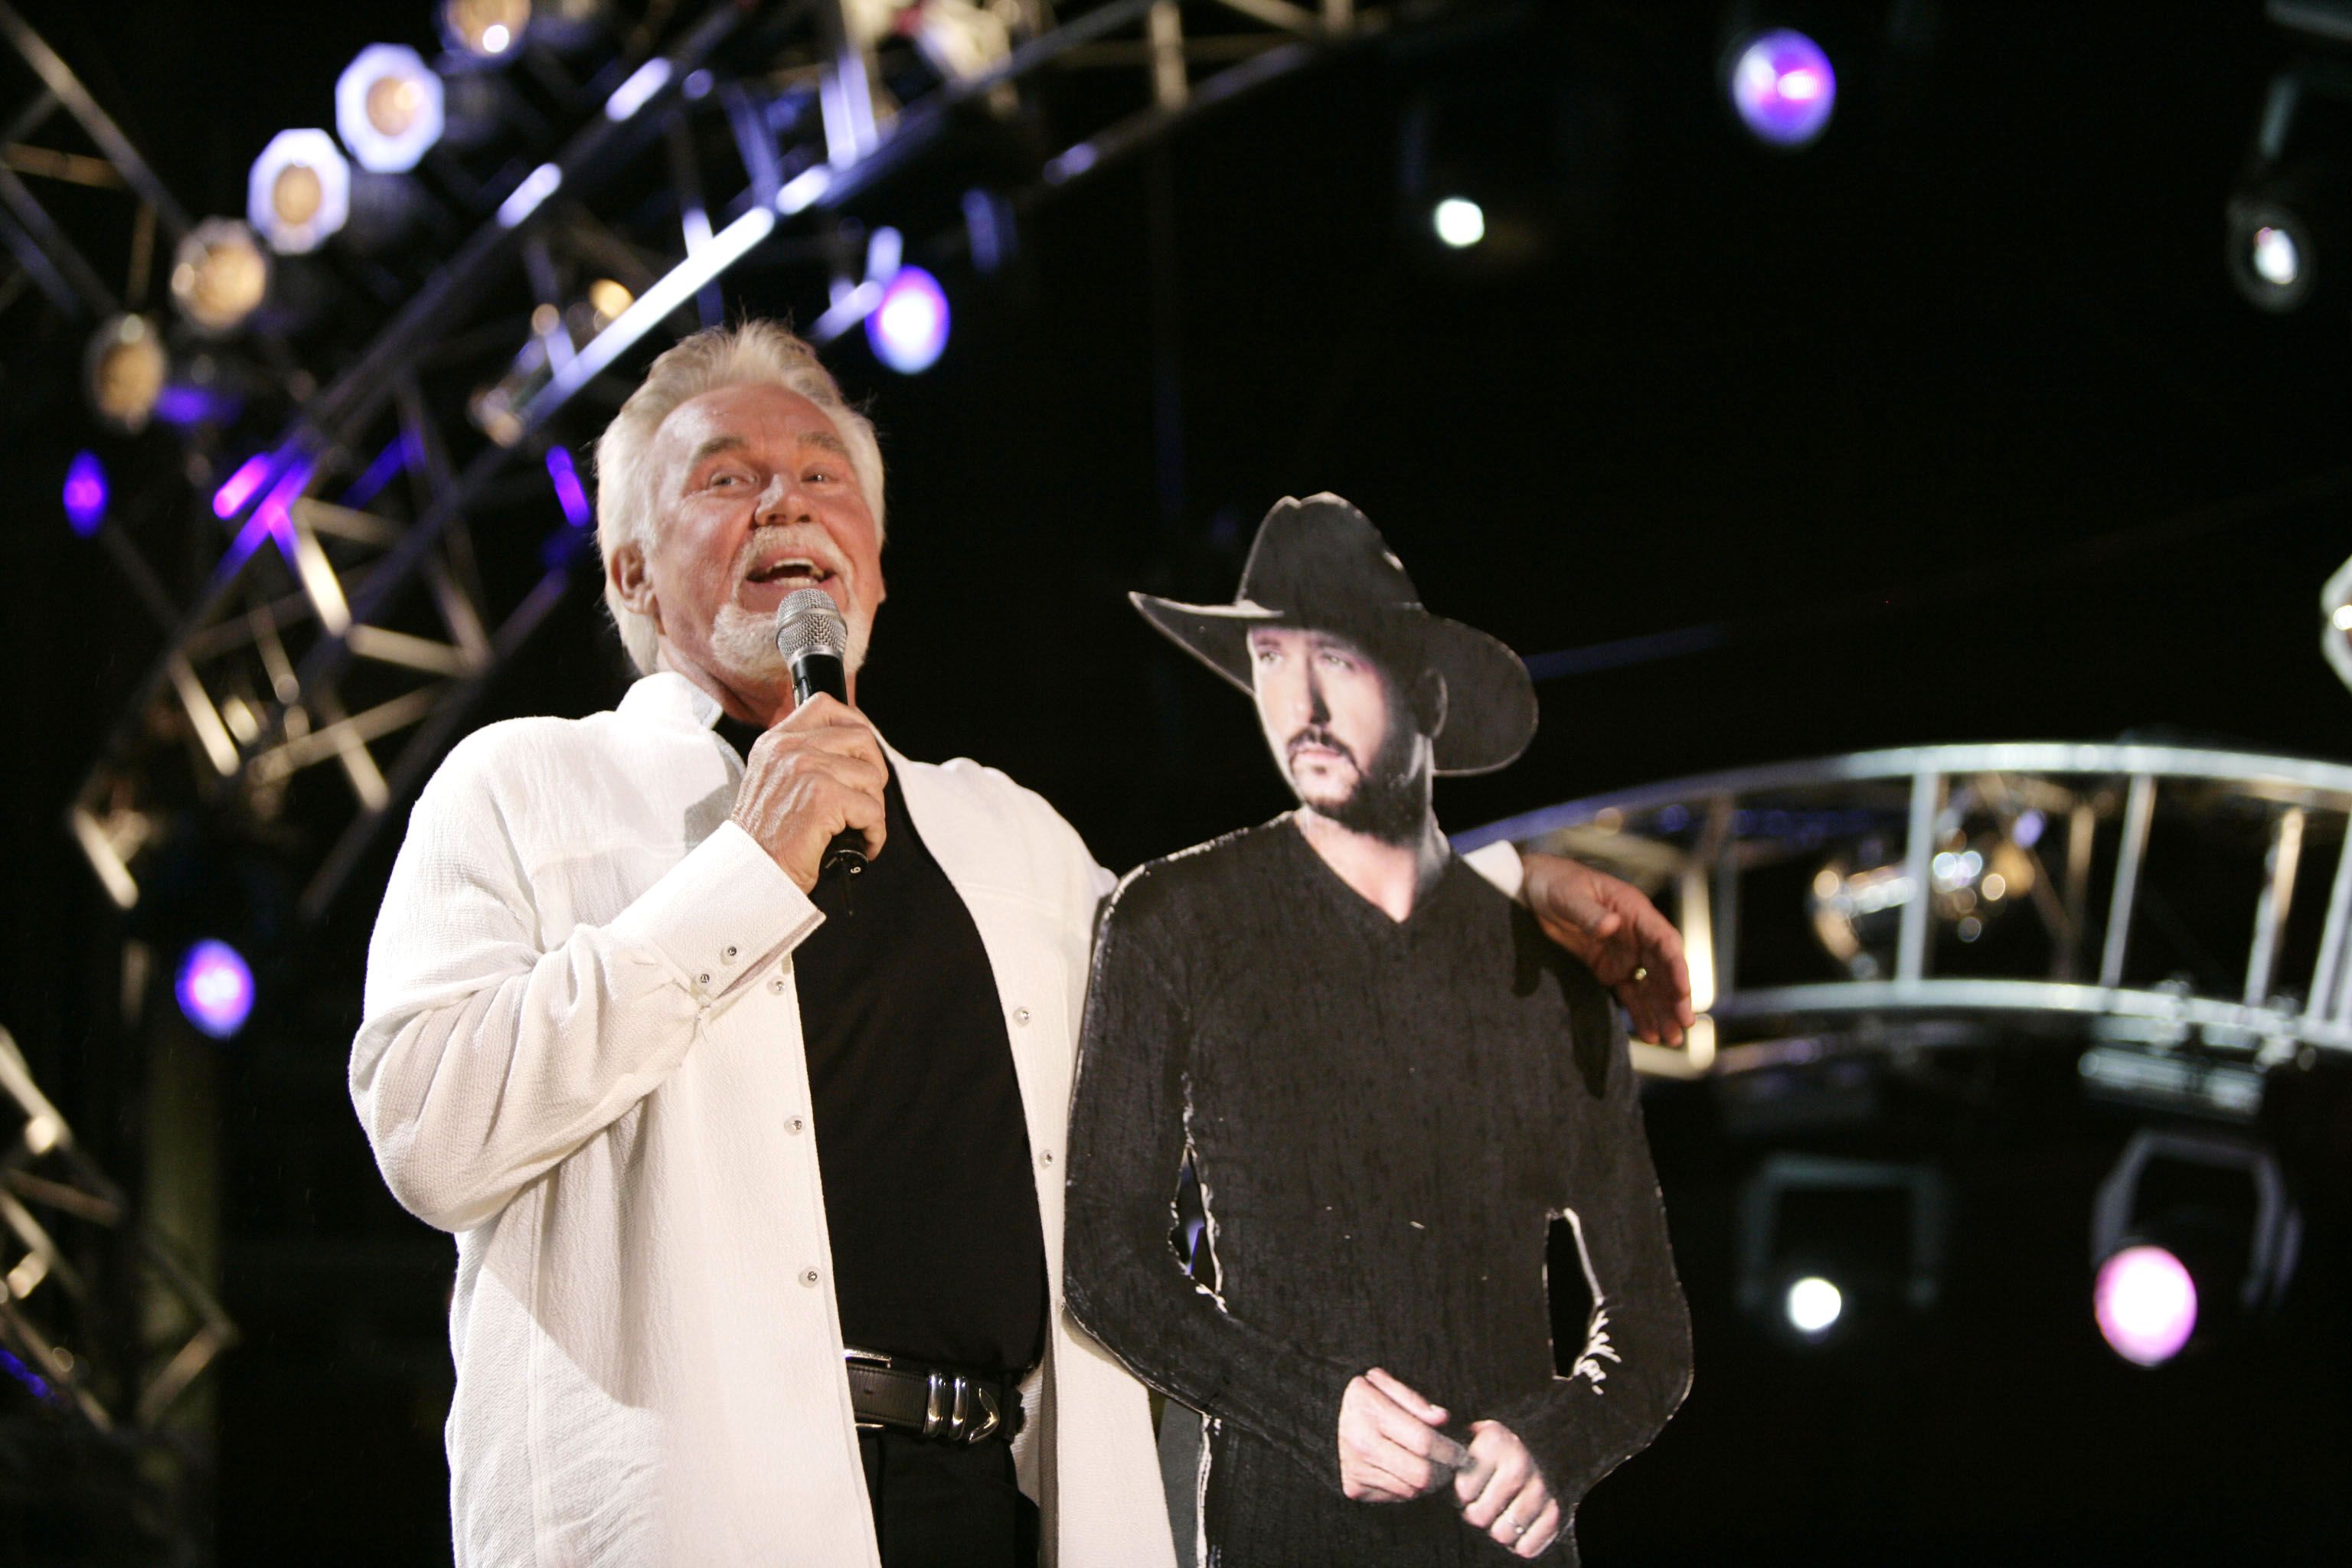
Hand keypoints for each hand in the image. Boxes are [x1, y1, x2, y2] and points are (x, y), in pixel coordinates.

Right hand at [727, 693, 887, 892]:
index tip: (862, 755)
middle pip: (861, 737)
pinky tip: (861, 846)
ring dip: (873, 808)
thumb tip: (852, 749)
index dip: (855, 725)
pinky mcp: (822, 798)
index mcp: (776, 740)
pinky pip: (872, 810)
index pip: (826, 705)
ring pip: (871, 776)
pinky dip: (874, 833)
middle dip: (873, 771)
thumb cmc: (767, 837)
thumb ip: (802, 758)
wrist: (751, 873)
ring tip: (857, 827)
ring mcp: (805, 770)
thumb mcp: (774, 781)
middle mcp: (788, 748)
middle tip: (865, 800)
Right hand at [1336, 1368, 1468, 1502]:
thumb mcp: (1381, 1382)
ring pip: (1411, 1490)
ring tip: (1433, 1466)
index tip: (1462, 1452)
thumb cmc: (1358, 1396)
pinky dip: (1409, 1488)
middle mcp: (1361, 1444)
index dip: (1450, 1450)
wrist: (1313, 1416)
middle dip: (1445, 1472)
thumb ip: (1414, 1399)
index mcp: (1370, 1412)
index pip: (1423, 1442)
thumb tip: (1442, 1419)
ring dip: (1429, 1482)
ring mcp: (1356, 1469)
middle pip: (1420, 1474)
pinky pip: (1395, 1497)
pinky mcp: (1354, 1488)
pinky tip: (1408, 1471)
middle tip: (1452, 1464)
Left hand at [1451, 1419, 1561, 1557]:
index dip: (1459, 1495)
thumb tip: (1429, 1470)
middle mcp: (1519, 1461)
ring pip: (1502, 1533)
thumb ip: (1449, 1453)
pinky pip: (1527, 1546)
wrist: (1534, 1451)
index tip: (1465, 1487)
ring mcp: (1540, 1486)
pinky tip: (1516, 1525)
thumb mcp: (1469, 1441)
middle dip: (1475, 1514)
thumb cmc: (1490, 1455)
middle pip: (1479, 1516)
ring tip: (1498, 1512)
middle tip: (1481, 1503)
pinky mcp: (1554, 1511)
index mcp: (1493, 1440)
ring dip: (1496, 1529)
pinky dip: (1518, 1544)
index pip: (1463, 1489)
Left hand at [1519, 853, 1692, 1045]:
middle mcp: (1636, 935)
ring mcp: (1624, 953)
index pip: (1665, 941)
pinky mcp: (1609, 969)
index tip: (1684, 991)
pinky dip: (1640, 1013)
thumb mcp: (1568, 895)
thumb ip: (1588, 913)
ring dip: (1663, 1011)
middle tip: (1684, 1025)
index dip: (1677, 966)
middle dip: (1676, 998)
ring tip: (1672, 1039)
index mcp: (1634, 911)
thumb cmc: (1555, 883)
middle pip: (1665, 969)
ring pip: (1651, 986)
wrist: (1533, 888)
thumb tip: (1611, 926)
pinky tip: (1650, 1034)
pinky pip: (1630, 993)